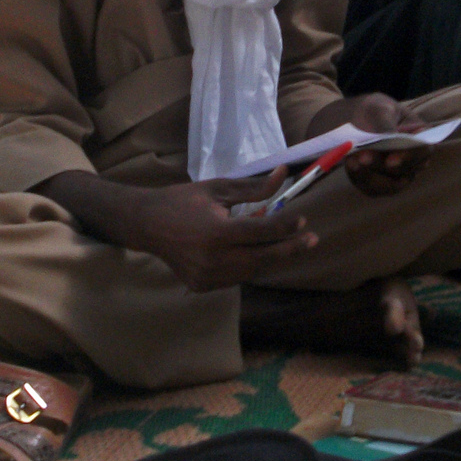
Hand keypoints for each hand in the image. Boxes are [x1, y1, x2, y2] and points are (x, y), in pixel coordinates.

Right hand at [124, 172, 317, 291]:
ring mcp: (208, 277)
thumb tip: (284, 174)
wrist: (147, 225)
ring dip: (272, 258)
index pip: (262, 232)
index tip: (302, 220)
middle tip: (313, 240)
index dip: (285, 226)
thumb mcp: (219, 189)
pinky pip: (236, 278)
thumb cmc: (183, 201)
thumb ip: (255, 188)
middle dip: (291, 249)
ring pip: (252, 271)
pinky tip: (255, 252)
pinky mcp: (203, 286)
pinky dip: (249, 265)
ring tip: (286, 244)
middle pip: (264, 258)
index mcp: (217, 232)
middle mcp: (214, 259)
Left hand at [340, 93, 430, 194]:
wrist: (360, 121)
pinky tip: (349, 164)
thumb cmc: (376, 110)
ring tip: (351, 160)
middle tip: (362, 157)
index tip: (390, 161)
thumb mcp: (379, 108)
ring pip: (389, 185)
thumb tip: (389, 137)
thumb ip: (385, 122)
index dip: (409, 157)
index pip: (423, 150)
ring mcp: (400, 174)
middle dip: (381, 166)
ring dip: (369, 175)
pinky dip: (359, 178)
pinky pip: (372, 189)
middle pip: (404, 171)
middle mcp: (415, 160)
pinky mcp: (381, 183)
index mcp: (421, 136)